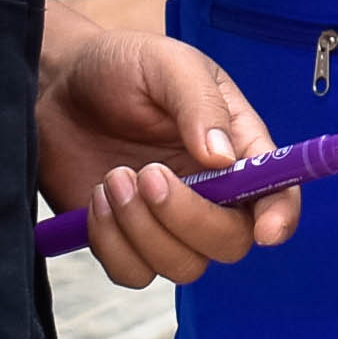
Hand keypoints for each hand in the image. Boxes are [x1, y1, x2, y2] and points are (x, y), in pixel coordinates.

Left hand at [36, 6, 282, 287]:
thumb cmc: (121, 67)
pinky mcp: (126, 241)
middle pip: (230, 241)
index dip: (280, 216)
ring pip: (183, 266)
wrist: (56, 87)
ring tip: (113, 178)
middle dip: (189, 219)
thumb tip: (225, 157)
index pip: (277, 192)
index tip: (265, 231)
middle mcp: (212, 192)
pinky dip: (112, 244)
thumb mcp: (166, 65)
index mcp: (237, 146)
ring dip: (143, 230)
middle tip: (146, 174)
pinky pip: (134, 273)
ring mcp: (168, 222)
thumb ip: (199, 104)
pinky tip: (97, 199)